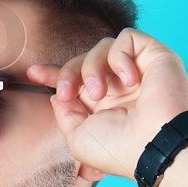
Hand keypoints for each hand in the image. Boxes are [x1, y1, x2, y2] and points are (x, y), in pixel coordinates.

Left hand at [24, 28, 187, 180]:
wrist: (154, 145)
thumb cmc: (119, 148)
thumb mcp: (78, 137)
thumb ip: (65, 113)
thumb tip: (57, 95)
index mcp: (103, 104)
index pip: (76, 80)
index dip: (53, 74)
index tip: (32, 73)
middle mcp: (120, 86)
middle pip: (83, 60)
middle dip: (68, 73)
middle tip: (68, 92)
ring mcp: (137, 70)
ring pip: (102, 46)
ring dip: (92, 68)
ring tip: (100, 92)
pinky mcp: (155, 56)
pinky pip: (127, 38)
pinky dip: (119, 57)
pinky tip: (129, 80)